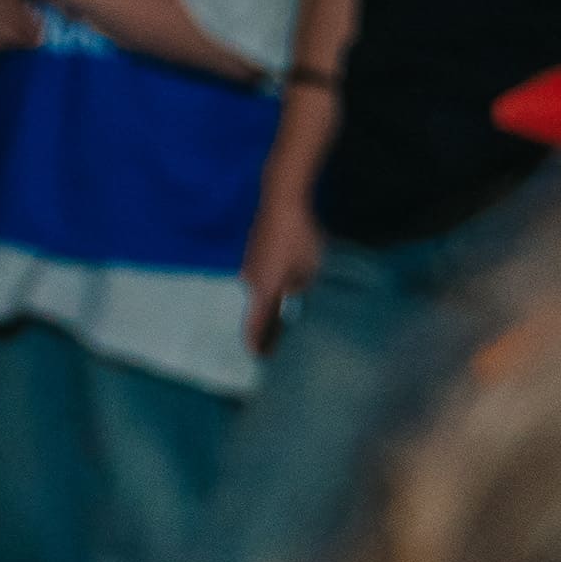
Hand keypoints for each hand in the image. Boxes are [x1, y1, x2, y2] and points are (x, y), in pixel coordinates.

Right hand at [242, 181, 325, 356]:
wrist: (281, 200)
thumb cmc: (298, 238)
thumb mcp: (311, 269)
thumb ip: (303, 290)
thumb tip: (296, 296)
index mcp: (263, 290)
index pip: (256, 327)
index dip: (258, 346)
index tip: (263, 361)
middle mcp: (251, 281)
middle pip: (257, 313)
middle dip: (268, 328)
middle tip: (281, 344)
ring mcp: (250, 266)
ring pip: (260, 296)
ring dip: (270, 308)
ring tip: (285, 321)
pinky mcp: (254, 254)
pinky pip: (261, 281)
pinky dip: (271, 291)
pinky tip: (285, 291)